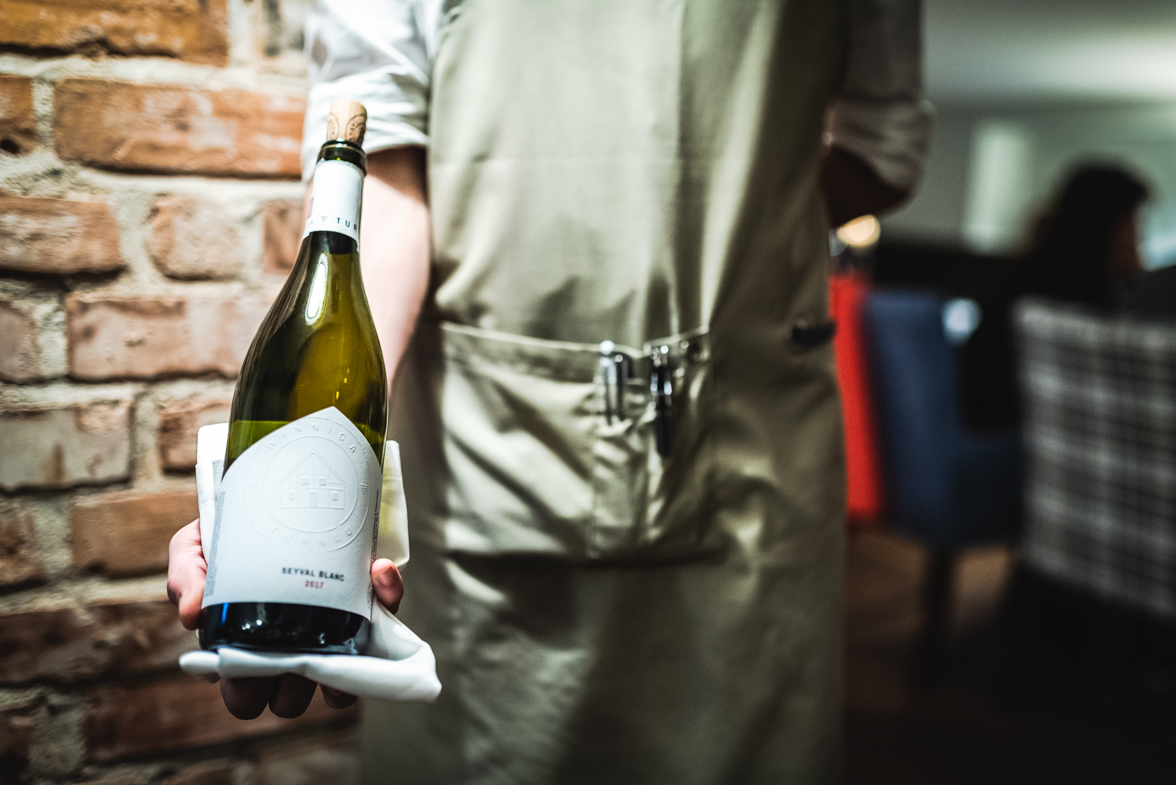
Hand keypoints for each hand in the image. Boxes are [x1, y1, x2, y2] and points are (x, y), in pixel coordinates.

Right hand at [166, 519, 403, 718]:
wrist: (270, 489)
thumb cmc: (228, 530)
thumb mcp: (194, 547)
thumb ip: (186, 577)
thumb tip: (191, 615)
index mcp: (247, 646)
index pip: (247, 692)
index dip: (247, 692)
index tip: (246, 673)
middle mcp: (292, 644)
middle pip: (294, 696)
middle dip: (291, 688)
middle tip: (288, 659)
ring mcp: (333, 625)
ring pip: (347, 674)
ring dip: (344, 665)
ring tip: (336, 639)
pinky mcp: (370, 597)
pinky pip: (390, 606)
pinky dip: (388, 593)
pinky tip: (376, 569)